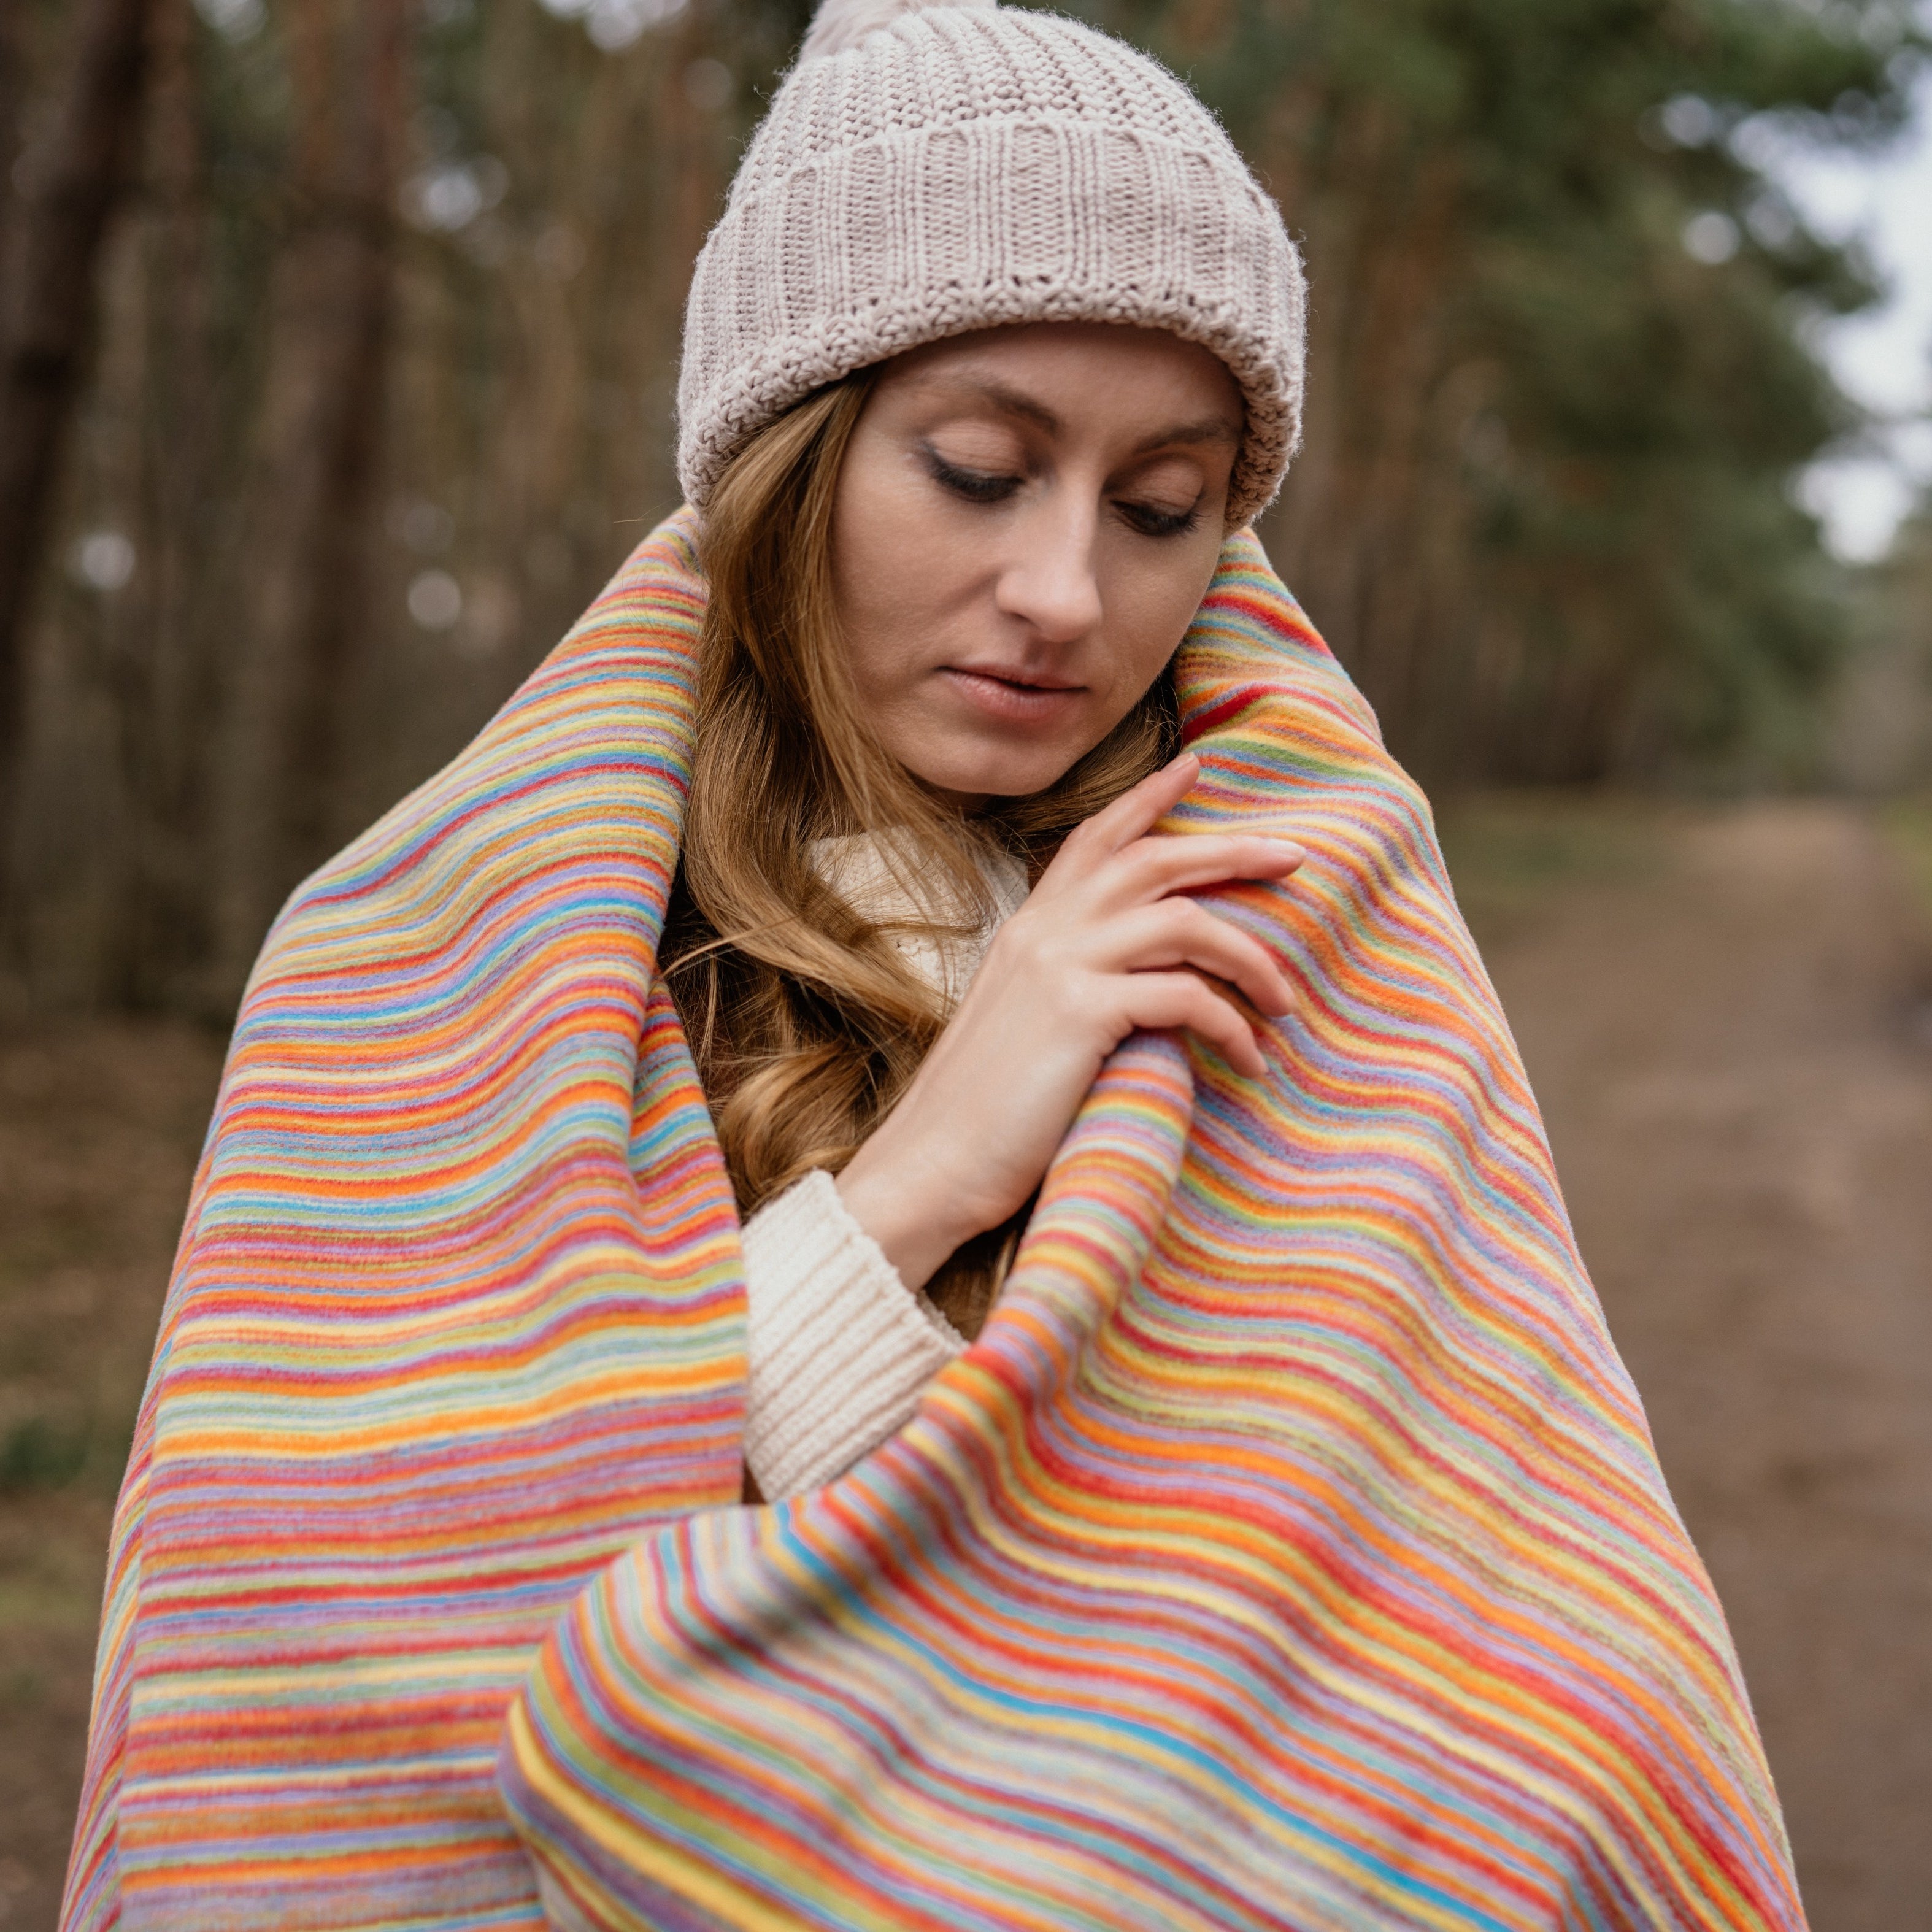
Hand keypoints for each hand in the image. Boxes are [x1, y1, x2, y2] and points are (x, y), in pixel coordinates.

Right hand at [835, 753, 1302, 1290]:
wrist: (931, 1163)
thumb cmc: (983, 1113)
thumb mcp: (1023, 1023)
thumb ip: (1070, 983)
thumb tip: (1142, 983)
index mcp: (1028, 928)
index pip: (1093, 839)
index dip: (1146, 799)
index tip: (1193, 767)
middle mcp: (1044, 932)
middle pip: (1155, 860)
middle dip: (1232, 851)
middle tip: (1294, 858)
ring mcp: (1061, 966)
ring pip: (1186, 923)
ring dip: (1252, 959)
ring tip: (1285, 1002)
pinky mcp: (1082, 1013)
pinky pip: (1187, 997)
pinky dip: (1231, 1026)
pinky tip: (1249, 1060)